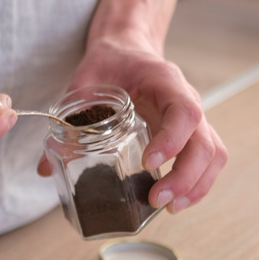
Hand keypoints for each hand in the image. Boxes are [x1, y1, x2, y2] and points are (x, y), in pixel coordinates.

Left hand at [37, 36, 226, 212]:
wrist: (127, 52)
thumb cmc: (110, 66)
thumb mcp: (84, 84)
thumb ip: (68, 120)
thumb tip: (45, 167)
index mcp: (165, 81)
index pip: (183, 110)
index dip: (171, 139)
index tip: (148, 161)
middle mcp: (186, 100)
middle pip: (205, 142)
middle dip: (185, 176)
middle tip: (157, 199)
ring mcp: (193, 119)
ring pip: (213, 154)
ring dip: (195, 186)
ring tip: (169, 208)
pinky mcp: (191, 135)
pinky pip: (208, 161)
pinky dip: (196, 185)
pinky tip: (175, 202)